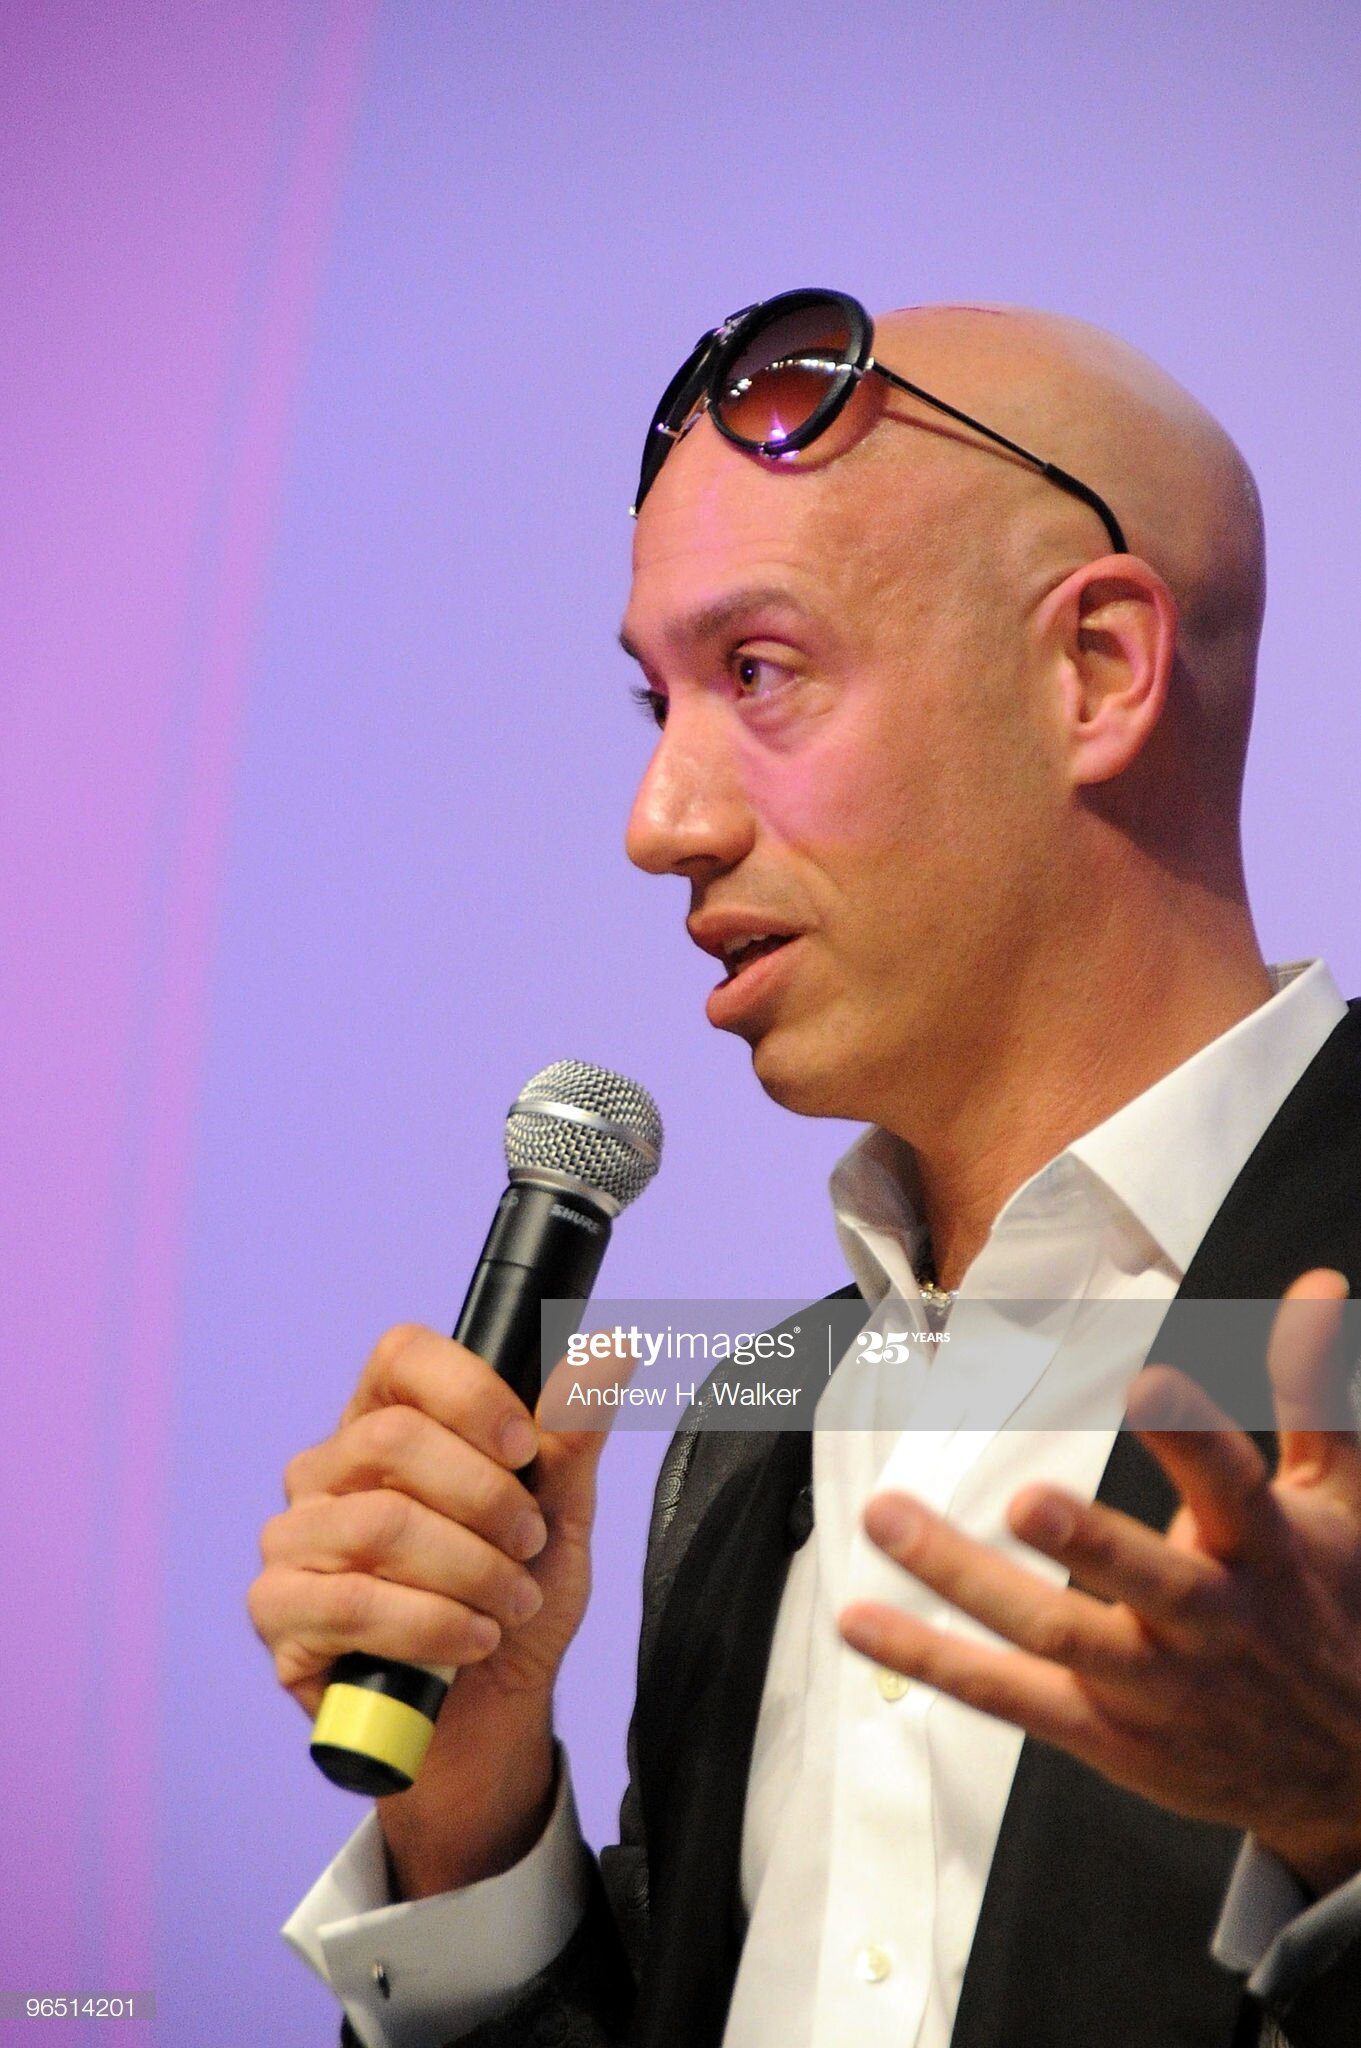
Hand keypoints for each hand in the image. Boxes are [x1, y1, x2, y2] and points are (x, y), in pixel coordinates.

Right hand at [247, 1324, 616, 1894]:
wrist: (492, 1715)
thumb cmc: (513, 1599)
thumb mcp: (560, 1514)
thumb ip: (572, 1434)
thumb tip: (613, 1350)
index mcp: (388, 1420)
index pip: (402, 1355)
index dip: (468, 1391)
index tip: (526, 1446)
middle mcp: (327, 1468)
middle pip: (392, 1438)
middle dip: (485, 1497)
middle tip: (529, 1543)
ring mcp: (293, 1538)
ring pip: (380, 1523)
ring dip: (470, 1569)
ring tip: (513, 1602)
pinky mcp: (278, 1611)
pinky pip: (353, 1602)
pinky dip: (431, 1624)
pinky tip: (472, 1640)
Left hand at [839, 1269, 1360, 1894]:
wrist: (1351, 1776)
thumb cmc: (1329, 1607)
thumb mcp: (1337, 1504)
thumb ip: (1311, 1394)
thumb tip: (1316, 1281)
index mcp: (1268, 1553)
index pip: (1234, 1490)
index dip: (1192, 1439)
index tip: (1148, 1381)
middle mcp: (1211, 1622)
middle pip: (1145, 1581)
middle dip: (1089, 1541)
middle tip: (1026, 1496)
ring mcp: (1154, 1686)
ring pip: (1053, 1634)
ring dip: (963, 1580)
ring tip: (887, 1517)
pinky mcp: (1105, 1736)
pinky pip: (1007, 1696)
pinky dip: (931, 1659)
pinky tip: (859, 1619)